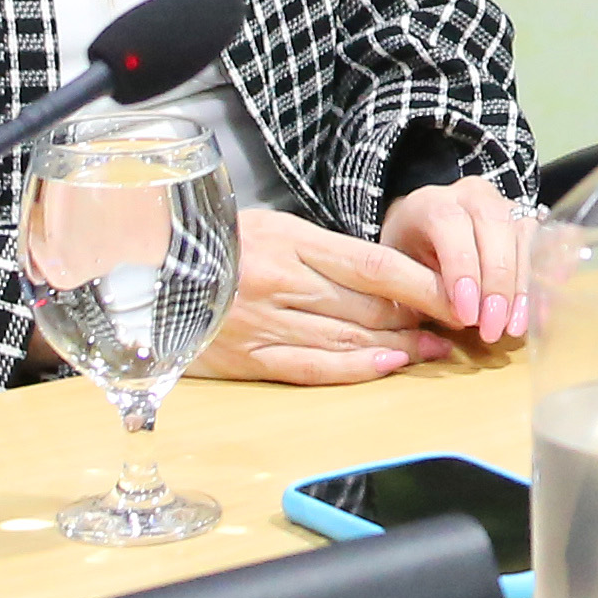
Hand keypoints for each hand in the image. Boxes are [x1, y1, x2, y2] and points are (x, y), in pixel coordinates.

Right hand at [193, 203, 483, 385]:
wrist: (139, 271)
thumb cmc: (212, 243)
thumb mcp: (270, 228)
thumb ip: (321, 251)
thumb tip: (381, 274)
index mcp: (290, 242)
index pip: (375, 265)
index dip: (424, 284)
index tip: (458, 292)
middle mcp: (282, 284)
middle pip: (369, 307)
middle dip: (420, 318)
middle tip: (455, 324)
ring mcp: (264, 324)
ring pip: (349, 339)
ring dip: (400, 347)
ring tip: (434, 348)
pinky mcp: (248, 358)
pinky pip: (312, 367)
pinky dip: (355, 369)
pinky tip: (387, 366)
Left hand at [380, 176, 535, 347]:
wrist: (422, 234)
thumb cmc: (407, 259)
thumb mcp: (401, 275)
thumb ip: (424, 293)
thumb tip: (465, 319)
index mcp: (429, 203)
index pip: (449, 224)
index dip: (461, 270)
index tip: (467, 315)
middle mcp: (470, 196)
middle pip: (494, 226)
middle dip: (497, 283)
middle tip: (493, 328)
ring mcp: (502, 204)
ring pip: (521, 234)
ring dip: (520, 287)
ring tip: (514, 327)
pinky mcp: (524, 220)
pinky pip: (540, 244)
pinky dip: (540, 279)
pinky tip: (539, 311)